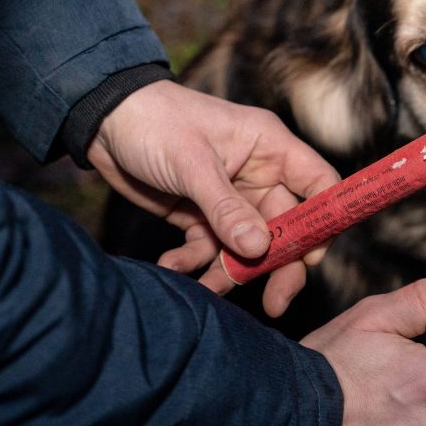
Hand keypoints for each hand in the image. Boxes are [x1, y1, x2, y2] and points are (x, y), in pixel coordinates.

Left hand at [88, 80, 339, 315]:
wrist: (102, 121)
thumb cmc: (155, 123)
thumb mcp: (192, 164)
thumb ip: (225, 208)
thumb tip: (259, 248)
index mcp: (269, 147)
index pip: (318, 184)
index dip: (323, 220)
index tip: (313, 257)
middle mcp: (256, 174)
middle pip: (285, 228)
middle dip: (279, 266)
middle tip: (274, 304)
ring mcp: (228, 198)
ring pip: (245, 247)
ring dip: (230, 272)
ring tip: (207, 290)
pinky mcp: (198, 216)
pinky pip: (208, 249)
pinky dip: (194, 263)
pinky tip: (172, 267)